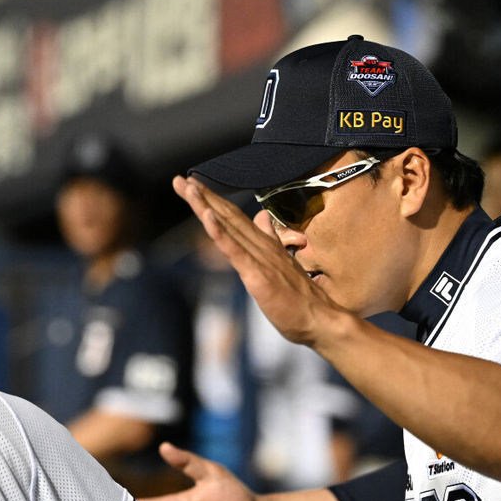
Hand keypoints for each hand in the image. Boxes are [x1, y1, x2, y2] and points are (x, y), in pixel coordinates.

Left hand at [172, 176, 340, 346]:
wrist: (321, 320)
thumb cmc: (301, 300)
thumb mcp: (281, 265)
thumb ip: (270, 240)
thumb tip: (263, 218)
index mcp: (265, 245)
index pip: (235, 217)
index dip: (214, 201)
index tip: (192, 186)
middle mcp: (261, 246)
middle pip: (228, 215)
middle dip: (202, 197)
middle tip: (179, 180)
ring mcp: (260, 258)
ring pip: (228, 226)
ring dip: (206, 206)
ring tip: (188, 188)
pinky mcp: (258, 274)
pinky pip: (235, 249)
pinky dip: (219, 232)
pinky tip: (206, 216)